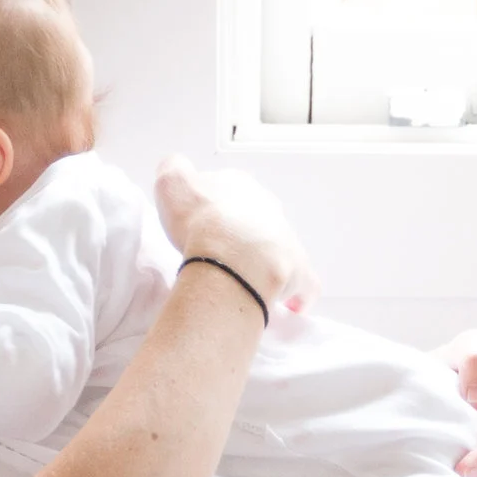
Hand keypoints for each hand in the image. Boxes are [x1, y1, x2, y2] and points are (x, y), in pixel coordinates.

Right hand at [152, 155, 318, 311]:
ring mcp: (287, 239)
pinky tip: (289, 306)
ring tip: (242, 279)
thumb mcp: (172, 183)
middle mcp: (268, 208)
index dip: (210, 207)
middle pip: (254, 217)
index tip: (197, 225)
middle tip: (218, 253)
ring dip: (263, 260)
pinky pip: (304, 285)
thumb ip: (174, 171)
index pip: (226, 189)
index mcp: (240, 185)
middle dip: (240, 232)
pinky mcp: (299, 272)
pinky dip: (297, 294)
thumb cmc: (199, 221)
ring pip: (276, 247)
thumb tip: (180, 170)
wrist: (231, 258)